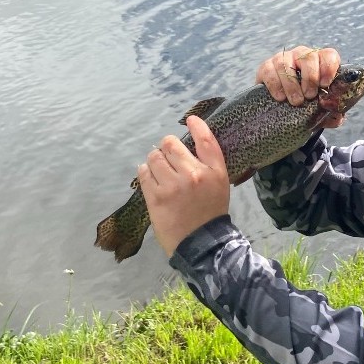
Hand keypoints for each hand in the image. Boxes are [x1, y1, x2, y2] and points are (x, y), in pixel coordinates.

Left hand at [139, 115, 231, 257]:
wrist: (201, 244)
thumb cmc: (210, 213)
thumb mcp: (220, 186)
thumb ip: (208, 164)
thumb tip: (189, 143)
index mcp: (214, 172)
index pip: (206, 140)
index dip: (197, 125)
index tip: (190, 120)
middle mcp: (194, 175)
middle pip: (171, 144)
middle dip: (167, 147)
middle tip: (168, 157)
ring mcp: (173, 185)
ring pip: (154, 157)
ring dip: (154, 160)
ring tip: (159, 171)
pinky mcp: (156, 197)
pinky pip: (143, 172)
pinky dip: (145, 172)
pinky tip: (151, 178)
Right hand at [256, 46, 347, 128]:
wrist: (283, 107)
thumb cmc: (307, 103)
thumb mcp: (321, 108)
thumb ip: (332, 112)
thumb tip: (337, 117)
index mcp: (320, 62)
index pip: (329, 56)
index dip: (328, 68)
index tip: (325, 85)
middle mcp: (302, 56)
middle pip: (309, 57)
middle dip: (310, 78)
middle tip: (310, 96)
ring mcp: (284, 58)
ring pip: (287, 64)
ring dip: (292, 85)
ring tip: (296, 101)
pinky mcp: (267, 66)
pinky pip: (270, 71)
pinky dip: (276, 85)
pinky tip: (280, 97)